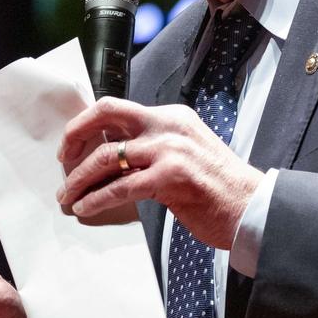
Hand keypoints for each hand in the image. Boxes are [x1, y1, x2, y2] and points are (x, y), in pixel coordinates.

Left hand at [57, 97, 263, 248]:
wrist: (253, 209)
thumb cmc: (219, 188)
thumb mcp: (186, 153)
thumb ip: (153, 149)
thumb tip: (113, 159)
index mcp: (172, 117)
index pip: (119, 108)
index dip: (88, 123)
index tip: (73, 144)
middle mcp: (169, 125)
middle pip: (107, 113)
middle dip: (75, 134)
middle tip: (63, 160)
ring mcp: (170, 149)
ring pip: (107, 155)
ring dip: (79, 178)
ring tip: (68, 195)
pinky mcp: (171, 177)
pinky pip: (120, 186)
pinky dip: (96, 199)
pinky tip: (86, 208)